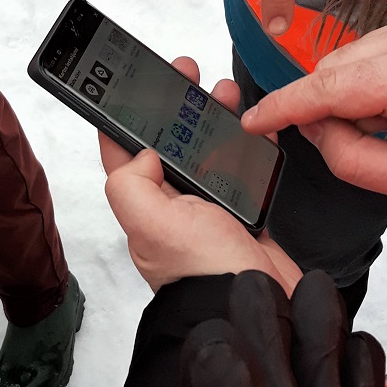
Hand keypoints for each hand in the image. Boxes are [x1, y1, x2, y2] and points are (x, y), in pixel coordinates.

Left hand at [99, 57, 301, 294]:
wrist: (263, 311)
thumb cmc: (208, 275)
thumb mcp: (153, 225)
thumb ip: (131, 185)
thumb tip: (140, 154)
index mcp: (145, 208)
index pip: (124, 153)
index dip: (125, 114)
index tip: (137, 80)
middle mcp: (175, 208)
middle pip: (171, 143)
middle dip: (178, 106)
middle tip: (189, 76)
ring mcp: (212, 211)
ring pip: (209, 150)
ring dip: (216, 117)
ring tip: (226, 93)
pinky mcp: (246, 214)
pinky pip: (247, 168)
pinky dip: (252, 144)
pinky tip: (257, 128)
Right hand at [242, 18, 386, 203]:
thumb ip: (347, 156)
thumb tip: (311, 127)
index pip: (329, 87)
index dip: (283, 106)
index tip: (250, 122)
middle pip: (331, 72)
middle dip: (328, 110)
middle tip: (365, 145)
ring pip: (343, 62)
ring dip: (348, 98)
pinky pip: (362, 55)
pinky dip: (363, 84)